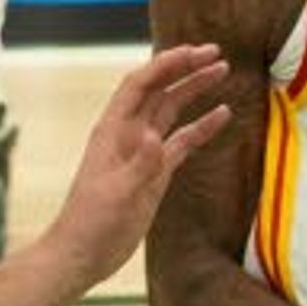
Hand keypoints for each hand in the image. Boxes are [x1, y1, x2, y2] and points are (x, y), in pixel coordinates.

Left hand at [47, 42, 233, 278]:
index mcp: (113, 130)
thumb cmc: (92, 222)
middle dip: (185, 69)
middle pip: (159, 90)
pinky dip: (202, 127)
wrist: (84, 253)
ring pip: (172, 111)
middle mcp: (129, 133)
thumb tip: (157, 136)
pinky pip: (182, 142)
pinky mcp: (155, 172)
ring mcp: (143, 151)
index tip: (196, 52)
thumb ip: (141, 165)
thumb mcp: (118, 193)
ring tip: (222, 72)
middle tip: (217, 54)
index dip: (167, 64)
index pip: (140, 84)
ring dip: (195, 91)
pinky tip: (222, 115)